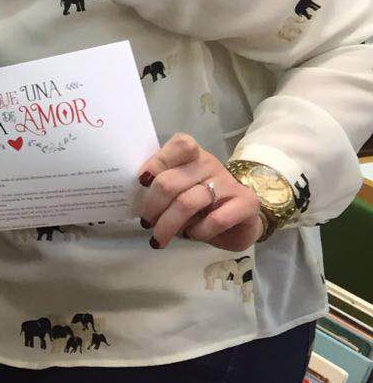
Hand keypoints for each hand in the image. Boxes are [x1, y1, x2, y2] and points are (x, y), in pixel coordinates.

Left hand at [137, 133, 262, 253]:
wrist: (239, 222)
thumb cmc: (200, 204)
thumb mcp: (178, 190)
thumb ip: (160, 184)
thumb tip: (136, 195)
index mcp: (192, 155)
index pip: (179, 145)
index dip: (156, 162)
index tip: (141, 182)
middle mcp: (210, 164)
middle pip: (170, 182)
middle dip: (151, 207)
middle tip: (146, 223)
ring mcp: (229, 183)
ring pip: (188, 203)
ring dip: (168, 225)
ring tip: (160, 237)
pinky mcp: (247, 203)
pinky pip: (215, 220)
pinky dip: (198, 232)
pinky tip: (194, 235)